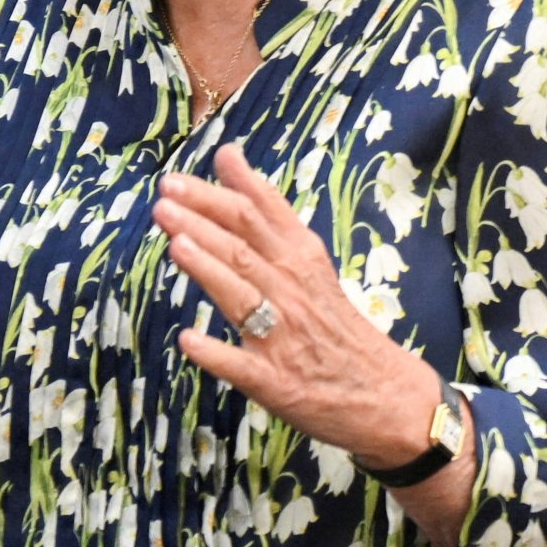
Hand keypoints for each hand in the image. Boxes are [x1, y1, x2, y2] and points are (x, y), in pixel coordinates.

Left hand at [152, 142, 435, 462]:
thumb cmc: (332, 317)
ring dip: (209, 270)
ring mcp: (283, 337)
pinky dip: (217, 354)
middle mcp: (291, 289)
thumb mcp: (307, 254)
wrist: (383, 392)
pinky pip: (243, 367)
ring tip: (176, 246)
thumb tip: (227, 153)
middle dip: (202, 222)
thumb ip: (265, 206)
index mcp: (299, 255)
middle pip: (243, 248)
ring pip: (242, 296)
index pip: (254, 214)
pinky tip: (189, 341)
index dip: (214, 194)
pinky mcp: (276, 382)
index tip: (174, 179)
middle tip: (163, 200)